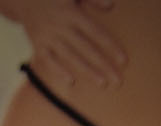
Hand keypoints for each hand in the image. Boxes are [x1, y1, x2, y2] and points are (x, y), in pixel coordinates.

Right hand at [9, 0, 124, 89]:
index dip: (110, 46)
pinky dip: (59, 72)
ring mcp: (49, 37)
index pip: (96, 33)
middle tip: (117, 80)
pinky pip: (49, 61)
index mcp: (72, 13)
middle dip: (103, 65)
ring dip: (87, 71)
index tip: (123, 60)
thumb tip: (110, 6)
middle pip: (86, 49)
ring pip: (71, 57)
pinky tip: (71, 82)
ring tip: (102, 83)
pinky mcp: (38, 45)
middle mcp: (61, 27)